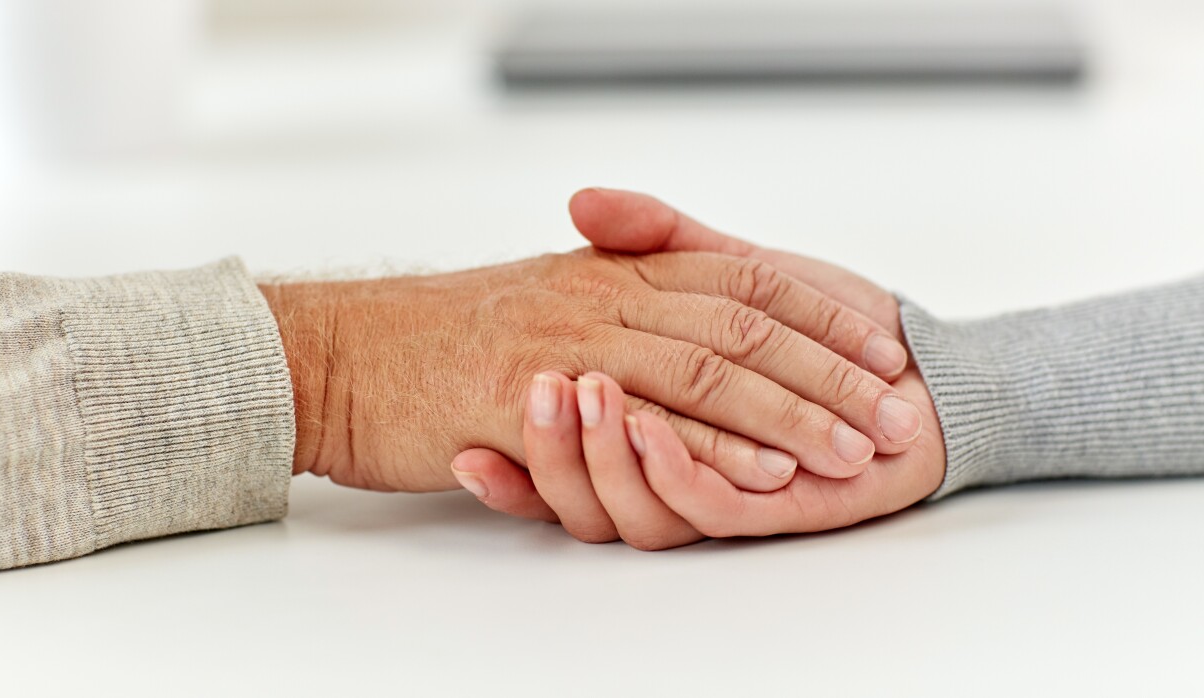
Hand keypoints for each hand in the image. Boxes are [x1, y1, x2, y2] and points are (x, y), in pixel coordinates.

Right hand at [451, 188, 944, 545]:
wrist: (343, 351)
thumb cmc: (439, 329)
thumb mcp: (541, 289)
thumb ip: (618, 271)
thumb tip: (686, 278)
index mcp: (614, 267)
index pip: (743, 279)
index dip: (820, 311)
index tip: (880, 344)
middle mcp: (603, 297)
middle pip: (745, 327)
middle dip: (831, 370)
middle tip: (897, 408)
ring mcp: (572, 348)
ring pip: (708, 377)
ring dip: (791, 415)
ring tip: (854, 448)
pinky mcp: (536, 405)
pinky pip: (642, 428)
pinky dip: (713, 450)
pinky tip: (764, 474)